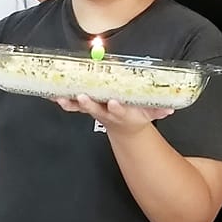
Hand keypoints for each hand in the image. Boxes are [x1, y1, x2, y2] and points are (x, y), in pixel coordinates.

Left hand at [55, 95, 173, 131]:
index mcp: (120, 113)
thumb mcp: (149, 114)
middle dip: (88, 103)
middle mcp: (104, 113)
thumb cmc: (136, 115)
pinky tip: (50, 93)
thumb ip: (159, 110)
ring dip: (69, 103)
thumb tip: (172, 108)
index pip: (118, 110)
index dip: (115, 108)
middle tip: (82, 96)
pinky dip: (61, 99)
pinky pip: (71, 104)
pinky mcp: (85, 108)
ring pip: (79, 107)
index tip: (113, 102)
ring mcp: (93, 111)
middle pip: (95, 108)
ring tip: (59, 97)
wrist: (124, 128)